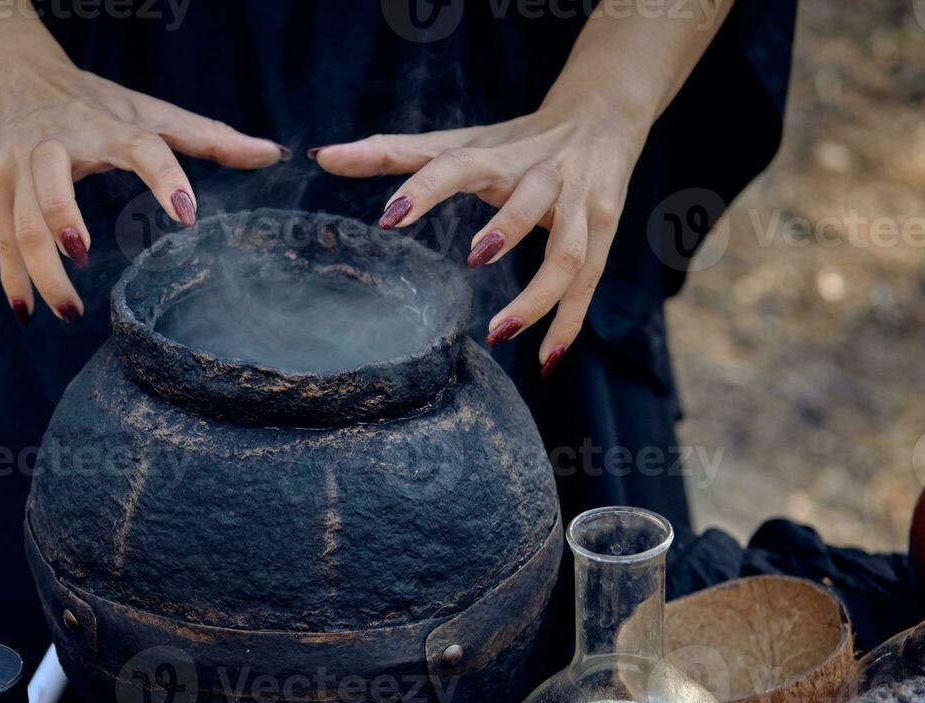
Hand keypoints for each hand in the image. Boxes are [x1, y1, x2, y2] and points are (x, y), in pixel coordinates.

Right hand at [0, 34, 285, 323]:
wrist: (12, 72)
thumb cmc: (91, 99)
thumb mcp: (148, 111)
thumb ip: (208, 137)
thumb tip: (272, 154)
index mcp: (104, 126)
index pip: (140, 147)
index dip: (163, 176)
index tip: (187, 213)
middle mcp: (54, 143)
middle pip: (49, 186)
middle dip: (61, 221)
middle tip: (85, 257)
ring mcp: (16, 166)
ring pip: (19, 222)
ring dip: (39, 269)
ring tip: (69, 312)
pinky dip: (11, 277)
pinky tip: (27, 311)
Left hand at [314, 101, 644, 374]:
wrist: (603, 118)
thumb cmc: (515, 140)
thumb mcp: (458, 142)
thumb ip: (389, 152)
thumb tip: (320, 156)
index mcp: (500, 154)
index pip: (458, 164)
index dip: (424, 188)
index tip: (388, 219)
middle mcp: (546, 176)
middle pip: (532, 199)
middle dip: (511, 225)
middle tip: (474, 256)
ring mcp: (581, 207)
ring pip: (570, 252)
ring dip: (540, 292)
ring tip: (500, 332)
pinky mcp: (604, 234)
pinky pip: (589, 284)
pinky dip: (569, 323)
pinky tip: (546, 361)